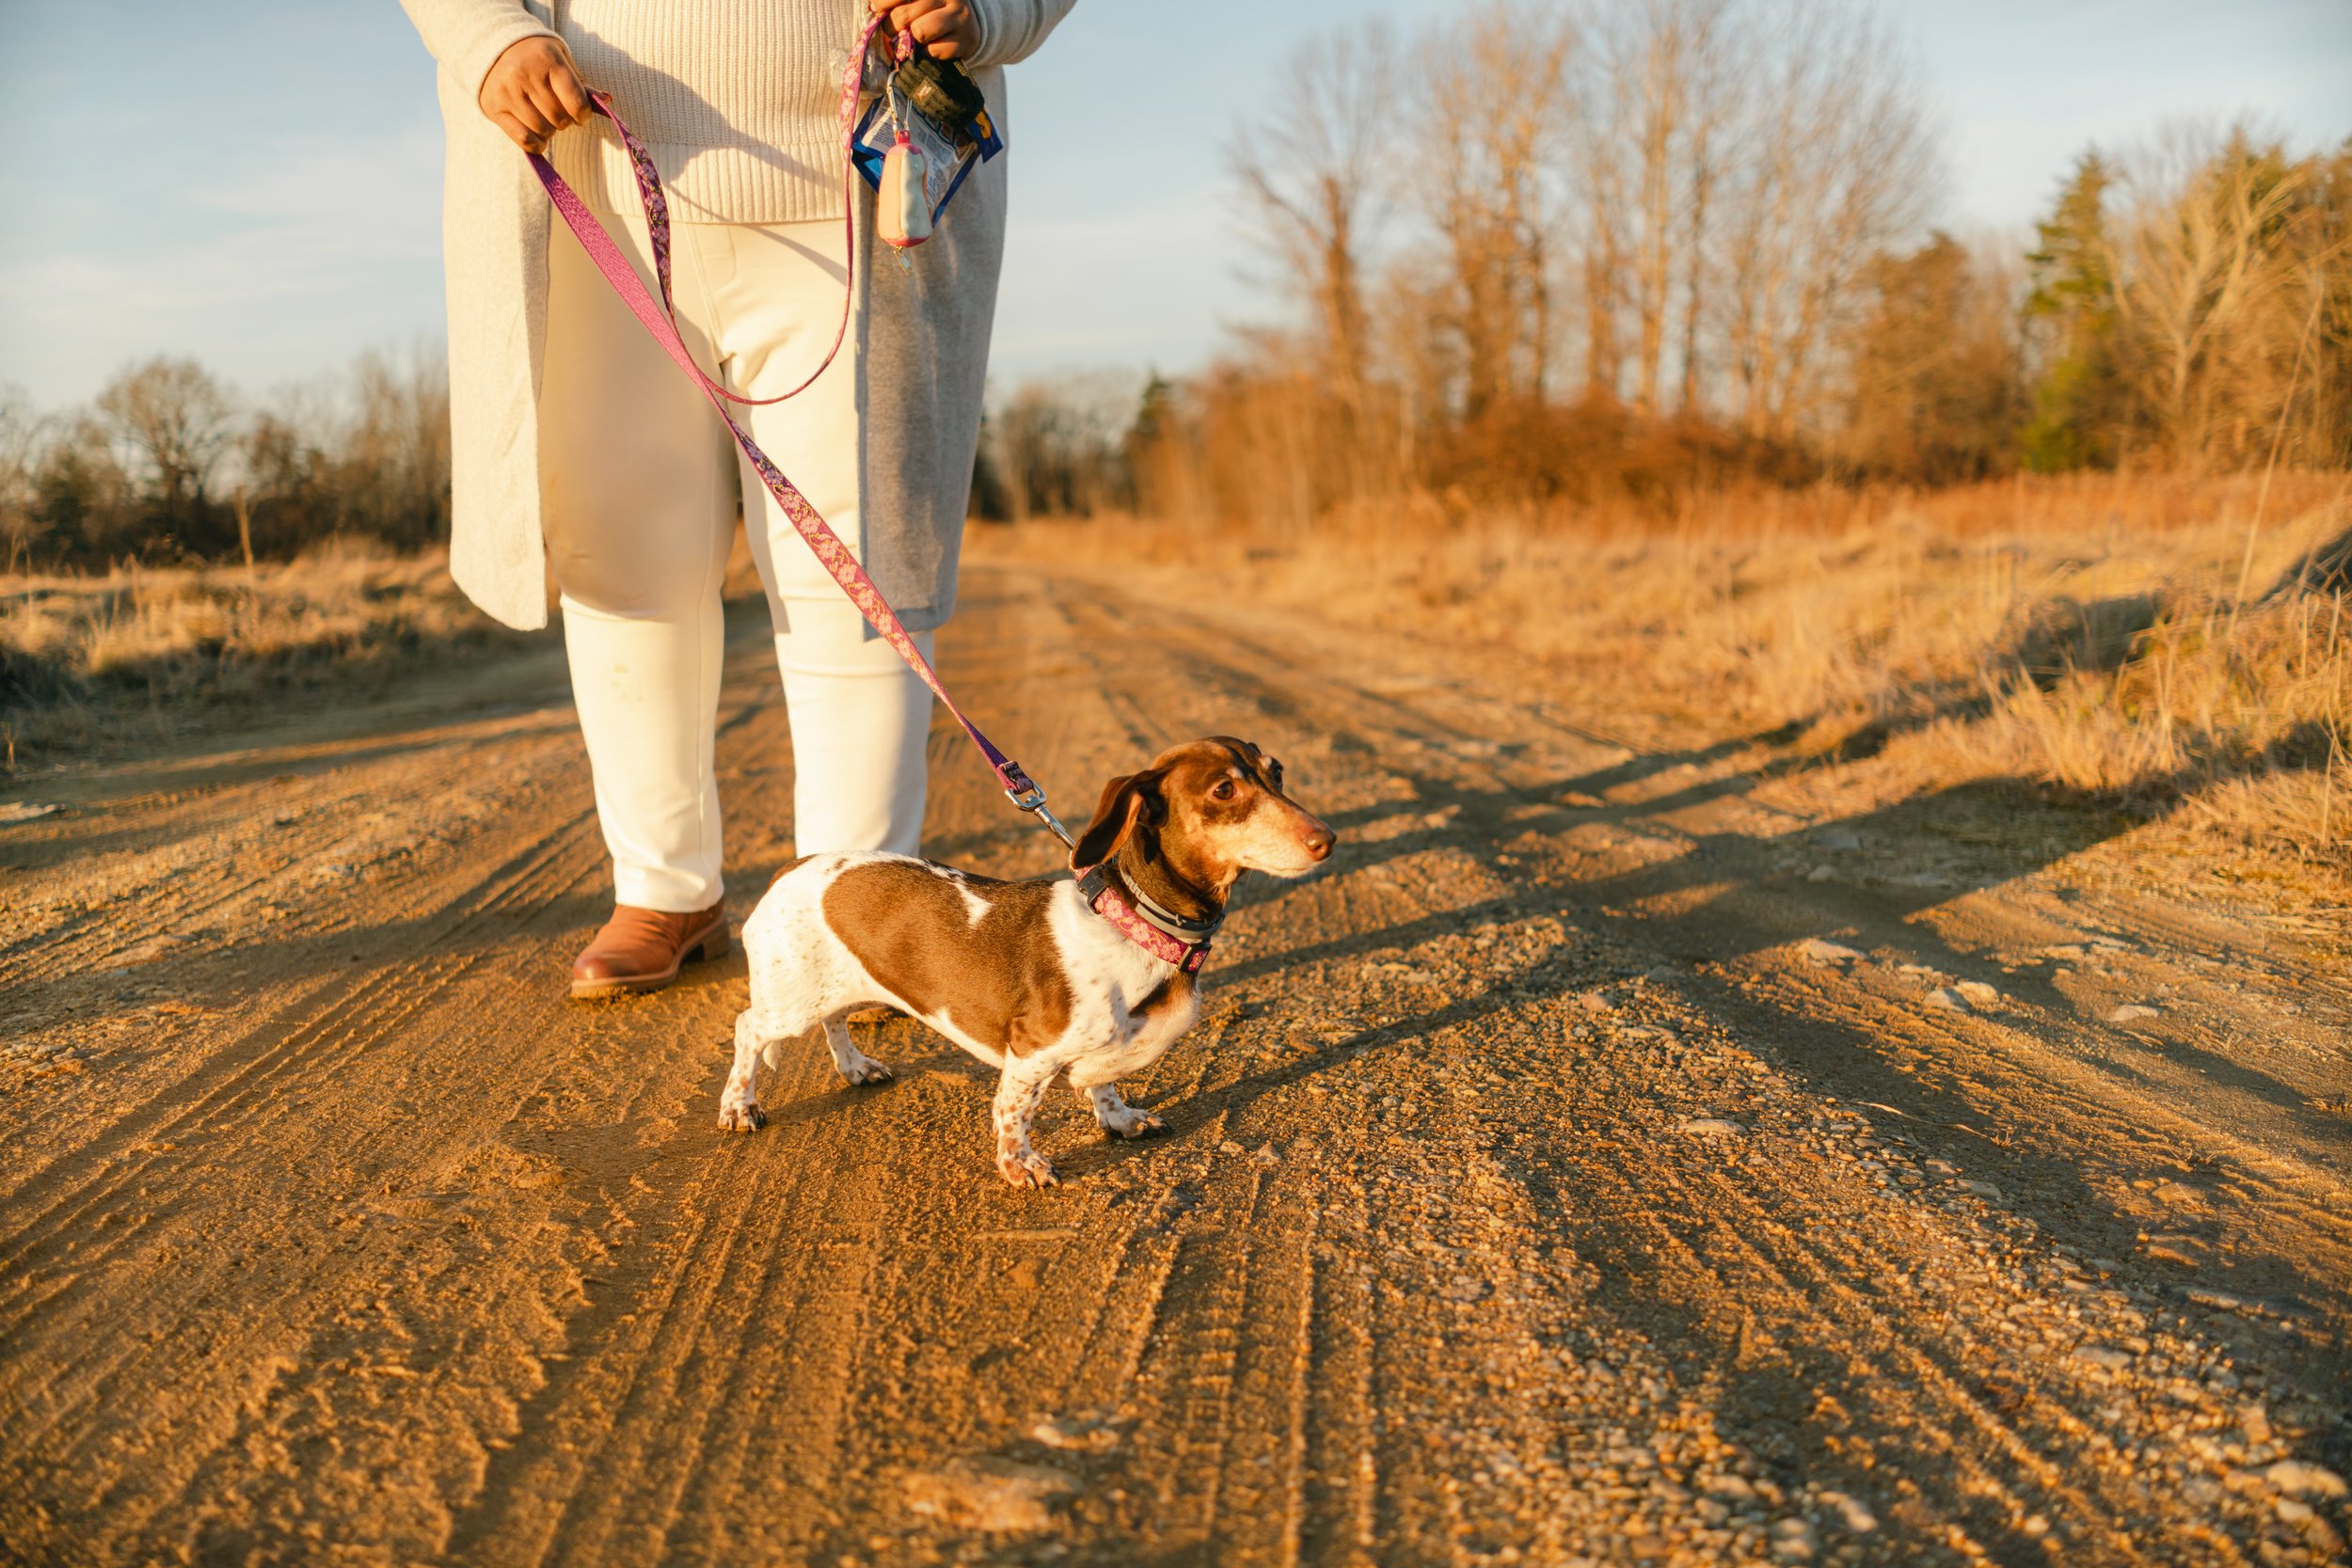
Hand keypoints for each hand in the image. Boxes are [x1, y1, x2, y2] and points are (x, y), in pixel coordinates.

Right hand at [477, 35, 590, 153]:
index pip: (576, 102)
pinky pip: (524, 139)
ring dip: (550, 132)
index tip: (580, 114)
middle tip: (558, 113)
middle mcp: (525, 74)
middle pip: (560, 119)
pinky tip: (538, 137)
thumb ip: (582, 85)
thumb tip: (607, 100)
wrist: (495, 49)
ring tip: (545, 119)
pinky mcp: (494, 107)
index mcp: (547, 60)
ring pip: (543, 131)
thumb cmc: (538, 59)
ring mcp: (507, 92)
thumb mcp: (562, 62)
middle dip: (565, 121)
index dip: (583, 115)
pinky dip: (536, 145)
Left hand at [870, 0, 979, 59]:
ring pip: (919, 31)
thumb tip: (873, 6)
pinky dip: (927, 53)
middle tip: (895, 29)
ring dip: (912, 39)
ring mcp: (960, 16)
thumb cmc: (930, 7)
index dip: (882, 3)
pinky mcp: (967, 40)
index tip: (877, 8)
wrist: (965, 21)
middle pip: (903, 15)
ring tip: (915, 37)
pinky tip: (931, 45)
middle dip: (893, 27)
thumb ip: (896, 2)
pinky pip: (934, 51)